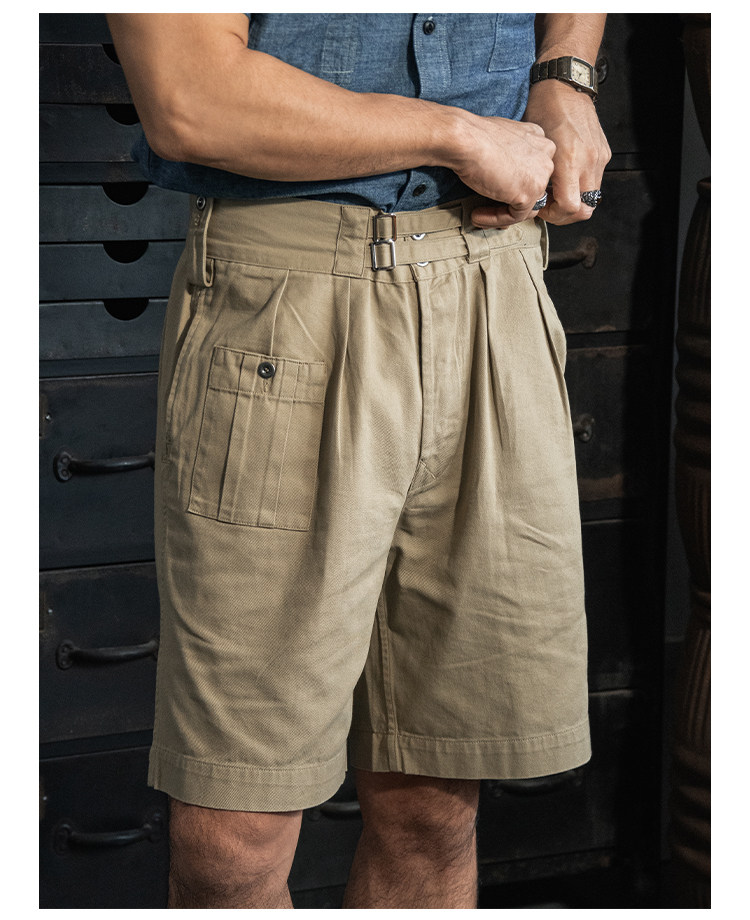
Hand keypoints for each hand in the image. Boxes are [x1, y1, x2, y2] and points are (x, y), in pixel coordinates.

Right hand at [446, 113, 555, 228]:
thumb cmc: (475, 137)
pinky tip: (478, 216)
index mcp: (540, 141)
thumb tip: (504, 181)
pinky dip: (495, 220)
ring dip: (501, 214)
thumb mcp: (500, 143)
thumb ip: (509, 159)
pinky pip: (515, 216)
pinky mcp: (528, 194)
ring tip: (478, 214)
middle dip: (509, 203)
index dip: (513, 186)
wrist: (466, 140)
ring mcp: (540, 176)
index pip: (533, 171)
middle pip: (533, 190)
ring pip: (525, 206)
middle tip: (486, 208)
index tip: (495, 192)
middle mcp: (545, 156)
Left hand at [521, 79, 610, 224]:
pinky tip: (566, 176)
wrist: (565, 85)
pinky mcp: (604, 153)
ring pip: (591, 197)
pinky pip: (595, 180)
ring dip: (574, 200)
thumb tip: (534, 197)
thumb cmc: (544, 109)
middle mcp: (588, 161)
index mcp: (569, 161)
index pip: (570, 208)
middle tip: (550, 206)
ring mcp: (599, 157)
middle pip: (585, 209)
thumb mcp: (535, 146)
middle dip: (566, 213)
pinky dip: (581, 184)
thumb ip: (539, 175)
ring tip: (556, 190)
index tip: (542, 208)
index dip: (554, 215)